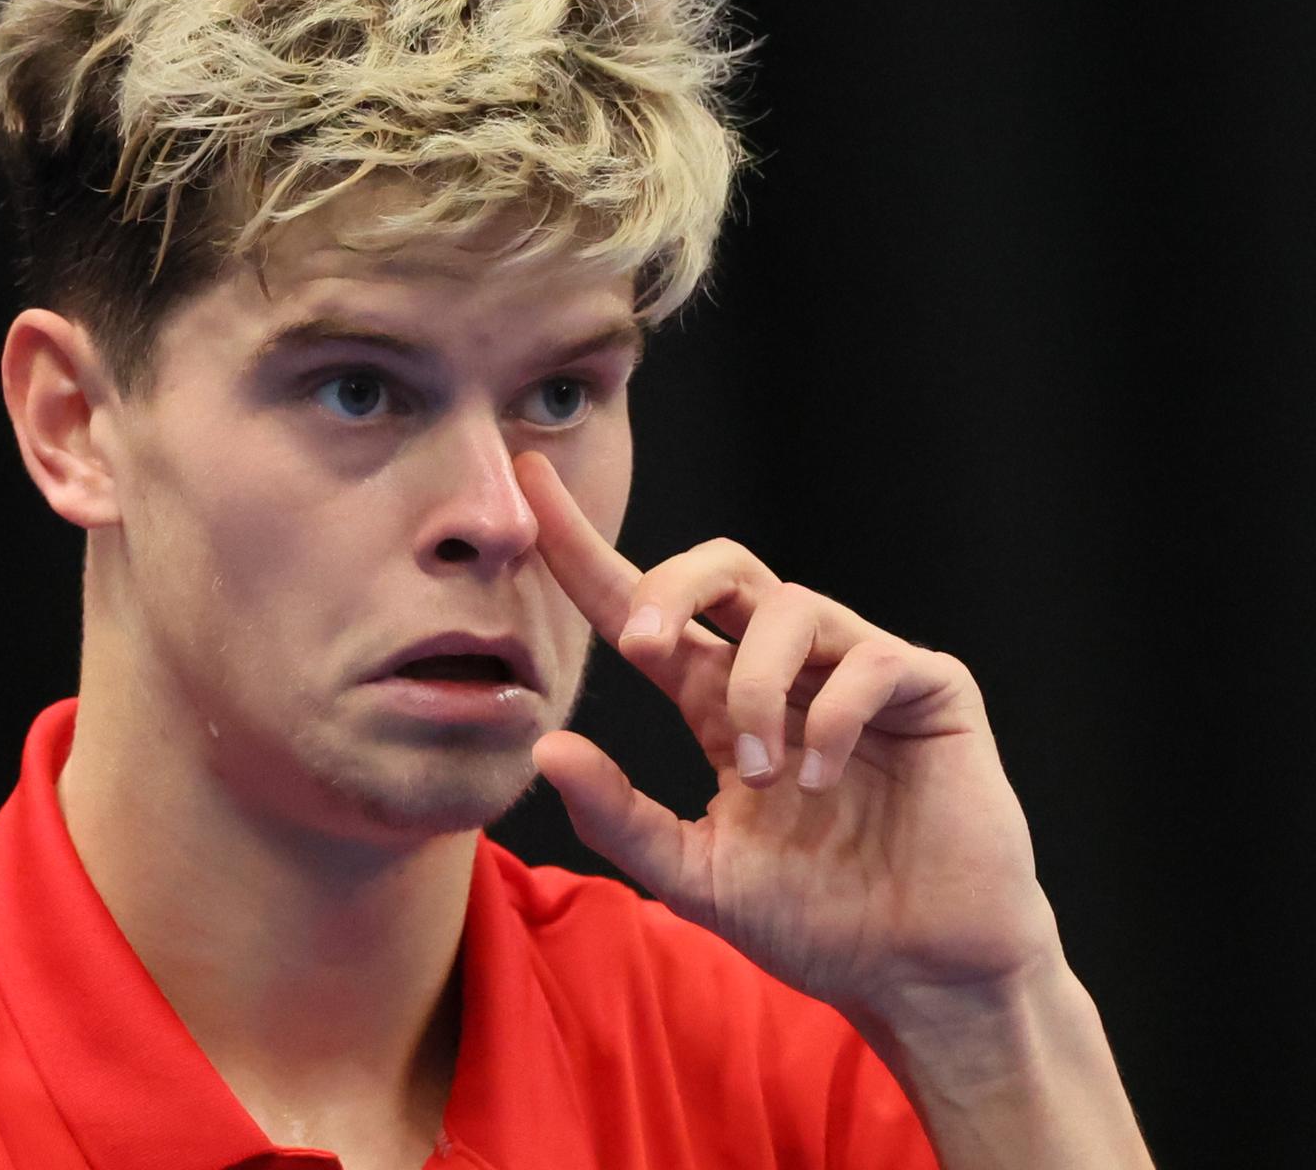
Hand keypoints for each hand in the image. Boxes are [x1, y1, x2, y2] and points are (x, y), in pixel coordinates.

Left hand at [514, 451, 1062, 1028]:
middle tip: (640, 645)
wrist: (921, 973)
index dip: (584, 550)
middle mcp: (785, 670)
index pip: (642, 609)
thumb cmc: (815, 921)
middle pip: (719, 566)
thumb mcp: (692, 874)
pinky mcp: (930, 689)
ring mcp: (859, 671)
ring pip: (789, 605)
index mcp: (719, 702)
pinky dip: (830, 716)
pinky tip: (820, 778)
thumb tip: (544, 747)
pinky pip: (870, 659)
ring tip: (761, 774)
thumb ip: (617, 816)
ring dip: (755, 685)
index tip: (529, 484)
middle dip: (668, 585)